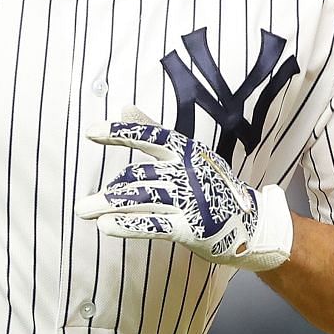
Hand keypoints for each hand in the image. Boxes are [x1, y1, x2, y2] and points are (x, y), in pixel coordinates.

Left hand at [77, 107, 293, 270]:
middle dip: (110, 192)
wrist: (251, 224)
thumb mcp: (189, 155)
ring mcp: (192, 200)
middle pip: (141, 177)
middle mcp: (189, 172)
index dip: (121, 133)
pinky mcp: (192, 227)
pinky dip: (129, 224)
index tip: (91, 131)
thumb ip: (154, 132)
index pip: (151, 135)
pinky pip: (155, 223)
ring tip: (86, 212)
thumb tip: (125, 106)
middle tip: (82, 205)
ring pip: (144, 199)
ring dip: (111, 207)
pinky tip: (106, 226)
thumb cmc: (213, 186)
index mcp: (187, 151)